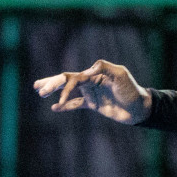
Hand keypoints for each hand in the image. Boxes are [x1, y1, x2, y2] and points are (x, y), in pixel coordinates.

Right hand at [33, 60, 151, 124]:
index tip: (58, 96)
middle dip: (52, 84)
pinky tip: (55, 108)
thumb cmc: (131, 90)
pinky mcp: (93, 104)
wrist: (139, 108)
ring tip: (40, 93)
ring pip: (68, 91)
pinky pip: (76, 104)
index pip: (74, 77)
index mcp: (94, 73)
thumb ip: (104, 68)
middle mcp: (90, 81)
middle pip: (66, 81)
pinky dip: (66, 106)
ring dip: (55, 92)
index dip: (64, 85)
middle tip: (38, 88)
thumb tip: (88, 69)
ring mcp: (91, 93)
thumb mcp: (121, 75)